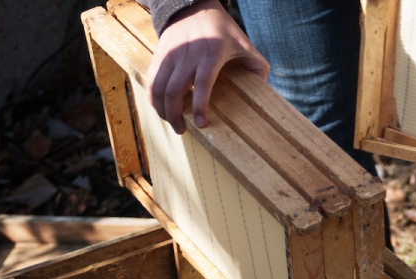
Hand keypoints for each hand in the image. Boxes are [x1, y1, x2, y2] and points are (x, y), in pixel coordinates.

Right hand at [147, 0, 268, 133]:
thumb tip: (264, 86)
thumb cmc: (222, 29)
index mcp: (211, 54)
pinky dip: (153, 98)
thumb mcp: (244, 42)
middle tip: (182, 129)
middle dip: (175, 115)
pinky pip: (151, 81)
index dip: (200, 107)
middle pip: (174, 91)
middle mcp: (187, 56)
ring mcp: (171, 56)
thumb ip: (257, 64)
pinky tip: (161, 108)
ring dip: (162, 110)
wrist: (194, 7)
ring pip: (158, 88)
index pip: (203, 85)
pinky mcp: (159, 56)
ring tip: (171, 121)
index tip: (201, 123)